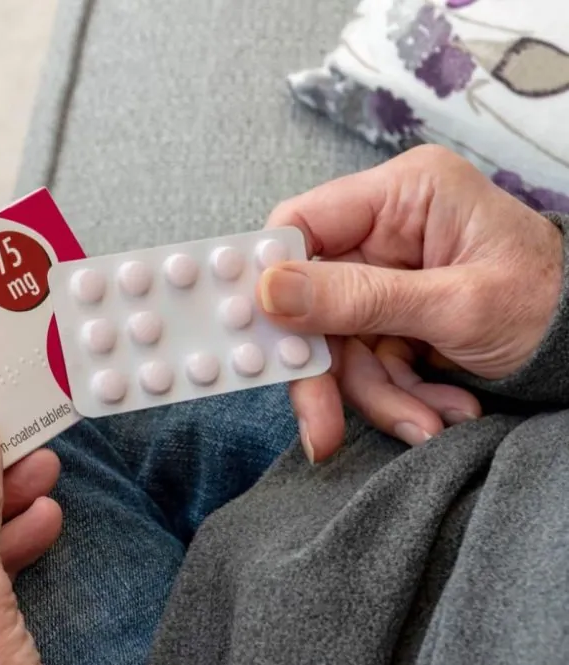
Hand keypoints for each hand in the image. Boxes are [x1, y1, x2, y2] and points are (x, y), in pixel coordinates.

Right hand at [259, 145, 562, 462]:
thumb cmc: (550, 306)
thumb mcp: (456, 306)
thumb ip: (358, 299)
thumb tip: (268, 290)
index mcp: (402, 197)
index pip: (303, 224)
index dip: (270, 277)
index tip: (259, 335)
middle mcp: (387, 232)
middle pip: (312, 299)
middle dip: (327, 369)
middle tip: (323, 428)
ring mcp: (389, 278)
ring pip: (339, 344)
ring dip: (377, 395)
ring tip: (429, 423)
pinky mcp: (395, 317)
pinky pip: (368, 363)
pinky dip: (398, 398)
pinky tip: (440, 414)